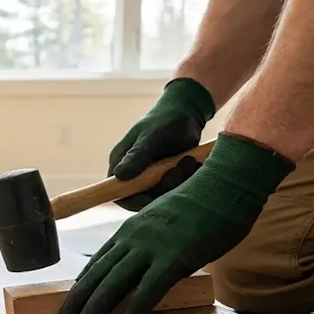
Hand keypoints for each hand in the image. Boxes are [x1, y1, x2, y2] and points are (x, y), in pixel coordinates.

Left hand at [57, 133, 295, 313]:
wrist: (224, 184)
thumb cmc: (202, 205)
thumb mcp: (164, 222)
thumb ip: (150, 243)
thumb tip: (147, 268)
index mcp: (130, 230)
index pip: (98, 261)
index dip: (83, 283)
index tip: (72, 300)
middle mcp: (134, 238)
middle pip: (98, 272)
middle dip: (78, 299)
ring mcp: (152, 246)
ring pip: (115, 281)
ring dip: (96, 306)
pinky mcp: (175, 256)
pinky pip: (150, 287)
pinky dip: (136, 306)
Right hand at [109, 78, 215, 210]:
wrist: (187, 113)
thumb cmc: (164, 120)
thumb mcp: (150, 137)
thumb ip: (137, 156)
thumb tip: (120, 175)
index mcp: (121, 163)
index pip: (119, 192)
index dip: (132, 200)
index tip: (150, 198)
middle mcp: (134, 173)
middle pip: (143, 197)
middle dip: (163, 188)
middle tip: (178, 170)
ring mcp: (152, 176)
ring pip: (163, 195)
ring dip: (178, 182)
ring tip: (189, 161)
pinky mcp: (168, 176)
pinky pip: (176, 188)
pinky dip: (187, 180)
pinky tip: (194, 164)